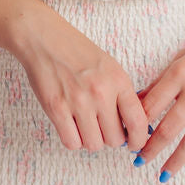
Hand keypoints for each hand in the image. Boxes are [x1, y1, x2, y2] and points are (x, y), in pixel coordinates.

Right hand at [17, 18, 150, 153]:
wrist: (45, 39)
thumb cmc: (77, 53)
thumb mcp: (110, 67)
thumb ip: (122, 95)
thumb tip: (133, 126)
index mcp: (118, 81)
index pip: (138, 122)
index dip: (138, 139)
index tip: (134, 143)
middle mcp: (101, 93)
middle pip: (115, 139)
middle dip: (111, 138)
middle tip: (103, 127)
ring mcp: (78, 102)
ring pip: (94, 145)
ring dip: (91, 139)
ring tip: (85, 125)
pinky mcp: (56, 109)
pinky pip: (71, 143)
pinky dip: (73, 140)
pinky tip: (72, 127)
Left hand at [133, 12, 184, 180]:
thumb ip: (164, 78)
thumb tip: (139, 99)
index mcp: (180, 73)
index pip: (150, 107)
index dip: (136, 125)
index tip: (129, 137)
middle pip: (167, 129)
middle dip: (149, 149)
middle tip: (138, 161)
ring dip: (174, 162)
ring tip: (163, 175)